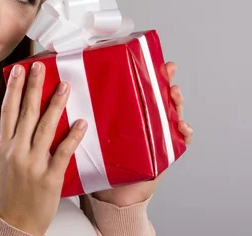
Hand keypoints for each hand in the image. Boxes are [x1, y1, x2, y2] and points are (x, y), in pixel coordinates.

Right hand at [0, 62, 87, 235]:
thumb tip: (25, 116)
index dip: (13, 88)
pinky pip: (63, 152)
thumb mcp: (5, 162)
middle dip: (33, 87)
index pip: (8, 111)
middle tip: (40, 67)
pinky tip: (81, 123)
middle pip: (26, 113)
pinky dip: (72, 136)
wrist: (14, 223)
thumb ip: (15, 140)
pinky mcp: (49, 177)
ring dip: (55, 105)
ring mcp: (33, 164)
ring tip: (64, 86)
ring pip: (45, 128)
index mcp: (5, 147)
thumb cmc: (11, 192)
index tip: (18, 70)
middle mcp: (17, 151)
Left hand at [91, 61, 193, 206]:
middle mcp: (144, 121)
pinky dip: (184, 133)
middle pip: (159, 96)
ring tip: (175, 93)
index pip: (140, 88)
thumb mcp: (94, 131)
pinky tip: (182, 127)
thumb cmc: (100, 160)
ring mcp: (157, 136)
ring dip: (177, 102)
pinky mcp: (164, 153)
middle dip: (166, 81)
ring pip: (172, 113)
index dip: (148, 73)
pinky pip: (180, 141)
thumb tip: (67, 85)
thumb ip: (86, 111)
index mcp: (128, 113)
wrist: (110, 193)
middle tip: (167, 70)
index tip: (150, 59)